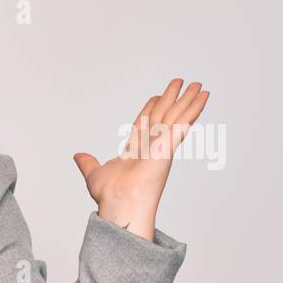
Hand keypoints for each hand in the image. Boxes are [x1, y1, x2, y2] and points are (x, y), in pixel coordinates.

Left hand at [72, 78, 209, 240]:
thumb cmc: (110, 194)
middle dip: (172, 98)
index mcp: (136, 150)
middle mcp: (151, 145)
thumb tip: (78, 156)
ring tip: (198, 84)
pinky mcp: (169, 144)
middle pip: (163, 115)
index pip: (145, 122)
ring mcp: (162, 144)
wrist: (118, 201)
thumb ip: (88, 163)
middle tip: (180, 82)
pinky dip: (194, 108)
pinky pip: (184, 122)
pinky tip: (204, 97)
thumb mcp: (94, 173)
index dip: (151, 108)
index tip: (157, 96)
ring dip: (188, 99)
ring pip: (176, 115)